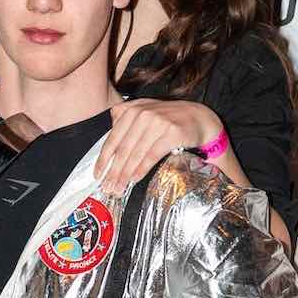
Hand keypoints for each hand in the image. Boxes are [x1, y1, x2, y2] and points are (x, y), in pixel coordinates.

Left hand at [96, 98, 218, 189]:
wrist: (199, 118)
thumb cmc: (170, 119)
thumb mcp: (146, 112)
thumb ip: (127, 118)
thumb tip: (108, 137)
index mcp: (133, 110)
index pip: (113, 138)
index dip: (104, 159)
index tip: (97, 174)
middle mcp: (143, 114)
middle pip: (123, 148)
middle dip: (113, 171)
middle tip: (107, 188)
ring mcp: (158, 122)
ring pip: (136, 153)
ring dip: (125, 174)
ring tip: (119, 188)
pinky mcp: (172, 132)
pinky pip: (152, 154)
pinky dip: (141, 168)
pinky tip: (134, 179)